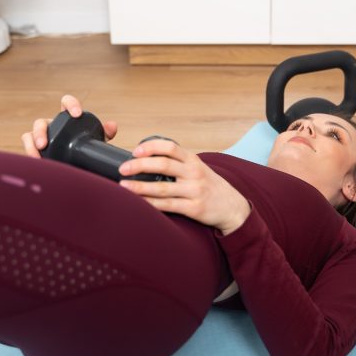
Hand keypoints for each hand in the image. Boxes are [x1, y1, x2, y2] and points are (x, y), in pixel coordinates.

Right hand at [21, 94, 117, 158]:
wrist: (79, 167)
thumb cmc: (86, 150)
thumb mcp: (96, 142)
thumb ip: (104, 133)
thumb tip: (111, 126)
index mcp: (67, 119)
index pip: (66, 102)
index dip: (71, 104)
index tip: (77, 114)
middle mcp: (52, 125)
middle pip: (41, 122)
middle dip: (41, 132)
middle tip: (44, 145)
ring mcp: (41, 138)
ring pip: (29, 134)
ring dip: (31, 144)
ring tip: (37, 156)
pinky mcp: (35, 149)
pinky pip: (28, 147)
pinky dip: (29, 153)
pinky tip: (36, 162)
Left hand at [118, 139, 250, 233]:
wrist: (233, 208)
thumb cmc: (209, 186)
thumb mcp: (197, 168)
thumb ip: (177, 164)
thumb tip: (145, 160)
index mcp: (193, 160)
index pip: (170, 147)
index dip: (151, 146)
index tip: (134, 150)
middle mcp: (194, 173)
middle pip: (164, 164)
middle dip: (139, 165)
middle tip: (122, 168)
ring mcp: (195, 191)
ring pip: (163, 187)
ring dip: (140, 186)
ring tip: (124, 186)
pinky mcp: (194, 208)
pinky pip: (169, 205)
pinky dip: (151, 204)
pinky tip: (139, 203)